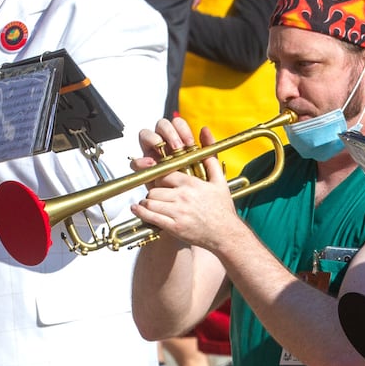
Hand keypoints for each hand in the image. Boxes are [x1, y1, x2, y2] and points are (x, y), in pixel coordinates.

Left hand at [130, 122, 242, 253]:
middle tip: (156, 194)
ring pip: (150, 200)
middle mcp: (183, 196)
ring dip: (148, 202)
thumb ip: (209, 156)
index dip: (160, 177)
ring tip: (151, 203)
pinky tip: (138, 208)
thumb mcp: (219, 180)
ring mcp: (178, 212)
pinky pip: (150, 215)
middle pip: (155, 187)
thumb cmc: (222, 209)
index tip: (160, 181)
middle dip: (154, 191)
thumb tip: (206, 131)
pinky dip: (140, 211)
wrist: (226, 234)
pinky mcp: (174, 227)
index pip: (164, 174)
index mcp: (192, 183)